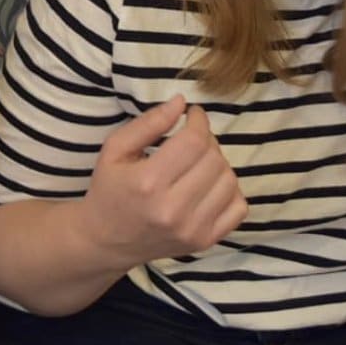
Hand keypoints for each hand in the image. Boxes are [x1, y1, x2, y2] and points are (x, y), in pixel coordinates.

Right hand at [79, 95, 246, 265]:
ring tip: (198, 161)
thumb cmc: (109, 189)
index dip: (199, 121)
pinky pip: (238, 207)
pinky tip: (208, 185)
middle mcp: (173, 209)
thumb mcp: (115, 149)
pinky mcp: (205, 242)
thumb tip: (181, 102)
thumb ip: (148, 123)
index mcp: (148, 182)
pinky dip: (229, 189)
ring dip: (218, 163)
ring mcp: (193, 230)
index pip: (193, 142)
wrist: (107, 240)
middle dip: (207, 140)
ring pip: (230, 180)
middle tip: (192, 138)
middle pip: (214, 159)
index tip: (193, 114)